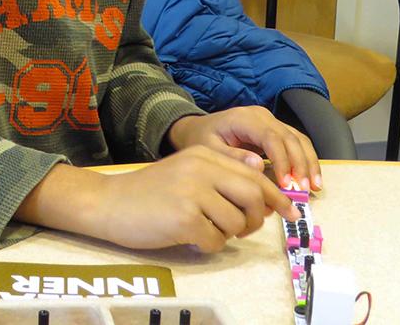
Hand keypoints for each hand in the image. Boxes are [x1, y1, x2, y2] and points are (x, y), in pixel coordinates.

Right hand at [17, 147, 299, 252]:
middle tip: (244, 228)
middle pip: (253, 196)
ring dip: (226, 233)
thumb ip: (221, 172)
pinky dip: (207, 245)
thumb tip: (264, 182)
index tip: (290, 211)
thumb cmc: (149, 191)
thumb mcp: (186, 170)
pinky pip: (215, 240)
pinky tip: (188, 236)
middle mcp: (200, 168)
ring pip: (236, 222)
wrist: (109, 202)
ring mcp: (192, 193)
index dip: (276, 195)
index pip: (253, 174)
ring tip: (205, 228)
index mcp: (204, 154)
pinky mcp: (184, 218)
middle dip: (256, 218)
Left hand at [167, 107, 321, 190]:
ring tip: (312, 188)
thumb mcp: (209, 149)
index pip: (271, 137)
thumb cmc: (201, 139)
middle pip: (289, 137)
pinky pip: (296, 142)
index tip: (286, 185)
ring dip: (308, 163)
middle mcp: (261, 115)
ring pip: (298, 139)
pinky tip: (311, 180)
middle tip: (303, 190)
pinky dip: (306, 160)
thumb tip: (259, 165)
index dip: (282, 161)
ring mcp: (270, 121)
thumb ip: (232, 157)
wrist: (197, 128)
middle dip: (300, 165)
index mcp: (244, 118)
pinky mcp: (275, 129)